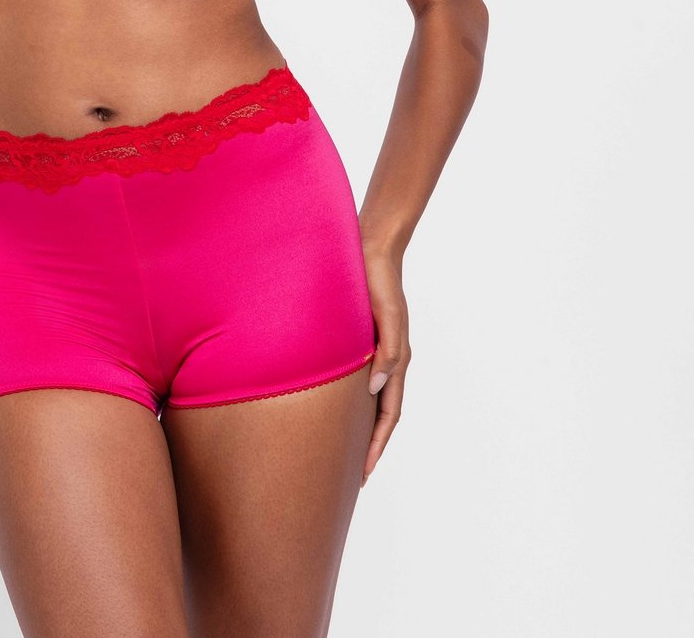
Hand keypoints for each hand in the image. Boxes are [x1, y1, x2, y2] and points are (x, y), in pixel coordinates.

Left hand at [359, 244, 410, 487]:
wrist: (370, 248)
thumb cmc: (378, 280)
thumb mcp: (388, 316)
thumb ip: (388, 352)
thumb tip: (374, 388)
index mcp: (397, 360)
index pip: (387, 416)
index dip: (375, 447)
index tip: (362, 475)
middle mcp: (386, 361)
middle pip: (377, 415)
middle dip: (366, 446)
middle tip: (348, 476)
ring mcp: (373, 351)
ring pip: (365, 400)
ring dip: (355, 426)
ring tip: (337, 450)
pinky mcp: (357, 339)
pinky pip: (352, 378)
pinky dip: (344, 399)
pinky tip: (326, 406)